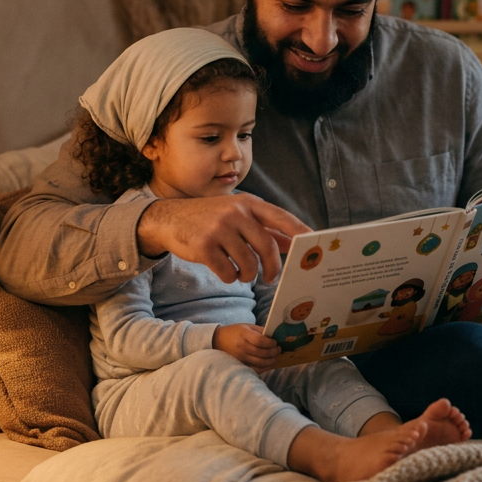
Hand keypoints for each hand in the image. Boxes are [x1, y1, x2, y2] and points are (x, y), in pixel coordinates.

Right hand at [137, 193, 310, 284]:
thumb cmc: (209, 219)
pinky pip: (228, 272)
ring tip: (243, 274)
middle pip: (268, 246)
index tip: (313, 243)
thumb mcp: (236, 216)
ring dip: (249, 275)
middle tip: (271, 278)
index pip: (281, 217)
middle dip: (273, 268)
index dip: (299, 231)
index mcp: (247, 203)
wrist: (168, 219)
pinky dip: (230, 277)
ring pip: (249, 263)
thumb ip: (264, 228)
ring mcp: (219, 229)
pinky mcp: (204, 247)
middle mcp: (235, 213)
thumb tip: (293, 243)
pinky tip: (226, 272)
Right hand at [213, 323, 279, 371]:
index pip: (260, 341)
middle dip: (273, 352)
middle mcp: (242, 347)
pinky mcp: (241, 365)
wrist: (218, 340)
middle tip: (278, 350)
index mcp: (244, 335)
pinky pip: (255, 369)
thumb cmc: (234, 332)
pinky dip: (265, 368)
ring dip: (271, 361)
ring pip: (260, 363)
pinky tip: (269, 364)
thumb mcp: (247, 326)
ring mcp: (241, 358)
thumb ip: (260, 330)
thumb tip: (274, 336)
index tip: (275, 342)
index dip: (270, 343)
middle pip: (261, 353)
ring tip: (275, 357)